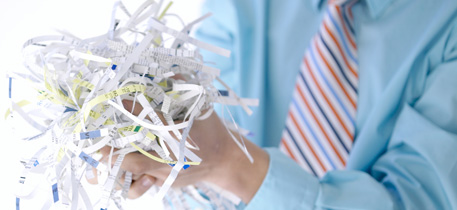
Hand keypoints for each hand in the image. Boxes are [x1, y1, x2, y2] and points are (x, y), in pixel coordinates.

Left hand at [97, 100, 269, 202]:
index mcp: (178, 137)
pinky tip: (116, 171)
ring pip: (132, 174)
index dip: (130, 107)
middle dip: (110, 149)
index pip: (149, 119)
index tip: (115, 97)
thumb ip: (187, 90)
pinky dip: (126, 180)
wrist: (225, 162)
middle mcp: (169, 158)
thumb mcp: (204, 108)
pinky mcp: (164, 181)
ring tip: (98, 155)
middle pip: (132, 156)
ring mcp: (165, 172)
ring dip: (113, 166)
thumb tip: (171, 72)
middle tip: (93, 139)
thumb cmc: (213, 133)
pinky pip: (139, 185)